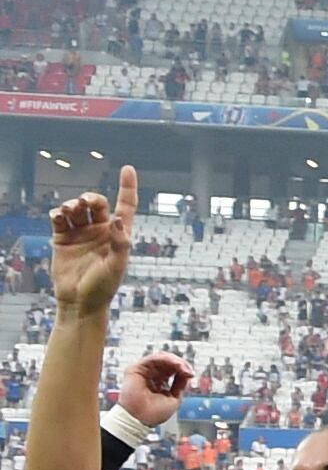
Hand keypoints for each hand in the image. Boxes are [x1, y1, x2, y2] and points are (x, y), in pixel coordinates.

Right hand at [43, 166, 132, 315]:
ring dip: (72, 204)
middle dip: (91, 197)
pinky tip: (58, 216)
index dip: (127, 187)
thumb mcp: (116, 266)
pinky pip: (59, 219)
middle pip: (97, 203)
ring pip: (76, 208)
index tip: (127, 168)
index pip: (125, 205)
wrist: (79, 301)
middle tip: (84, 203)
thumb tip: (117, 219)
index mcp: (118, 234)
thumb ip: (120, 243)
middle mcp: (100, 230)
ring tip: (69, 210)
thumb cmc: (103, 287)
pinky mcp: (62, 238)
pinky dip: (58, 213)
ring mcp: (81, 233)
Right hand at [115, 353, 194, 430]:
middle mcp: (151, 375)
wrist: (140, 419)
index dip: (183, 369)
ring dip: (174, 361)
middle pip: (168, 362)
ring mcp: (144, 372)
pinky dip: (165, 359)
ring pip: (161, 358)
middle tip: (188, 371)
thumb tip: (187, 373)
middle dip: (181, 364)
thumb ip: (180, 384)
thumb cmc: (154, 414)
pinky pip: (152, 358)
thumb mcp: (175, 398)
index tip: (191, 374)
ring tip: (182, 367)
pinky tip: (175, 364)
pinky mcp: (136, 369)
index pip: (173, 370)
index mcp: (160, 382)